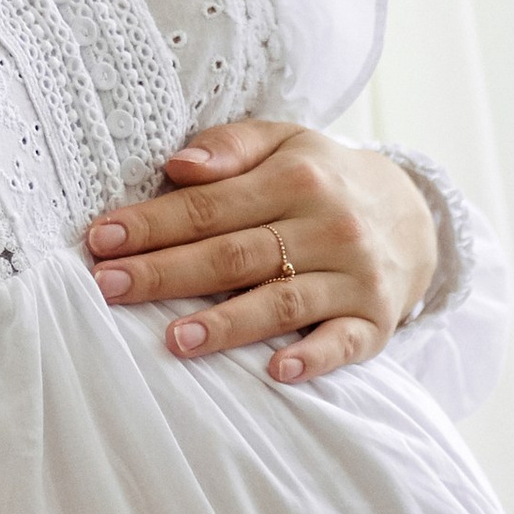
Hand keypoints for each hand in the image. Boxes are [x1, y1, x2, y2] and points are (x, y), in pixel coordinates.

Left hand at [86, 119, 445, 382]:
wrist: (413, 214)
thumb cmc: (324, 179)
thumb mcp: (286, 142)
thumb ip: (230, 146)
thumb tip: (177, 166)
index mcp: (296, 178)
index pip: (209, 205)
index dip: (152, 223)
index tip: (100, 240)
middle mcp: (327, 226)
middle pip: (234, 254)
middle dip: (166, 272)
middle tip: (110, 287)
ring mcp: (352, 277)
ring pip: (281, 302)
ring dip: (227, 323)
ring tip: (173, 340)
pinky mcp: (374, 320)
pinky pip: (342, 343)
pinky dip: (313, 358)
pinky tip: (276, 371)